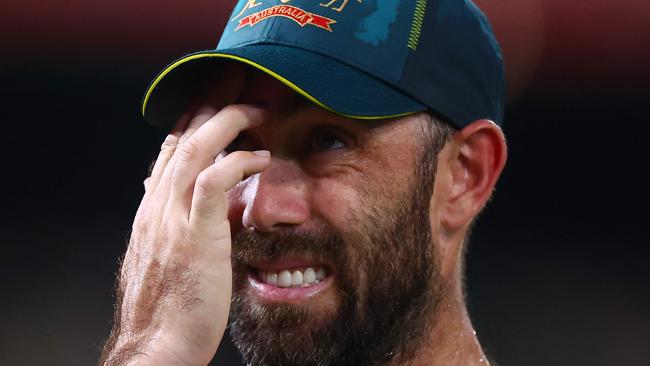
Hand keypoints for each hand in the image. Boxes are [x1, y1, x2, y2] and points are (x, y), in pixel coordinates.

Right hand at [100, 66, 268, 365]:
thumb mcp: (165, 258)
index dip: (194, 117)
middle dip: (209, 100)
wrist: (155, 346)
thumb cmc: (168, 307)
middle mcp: (158, 205)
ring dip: (227, 121)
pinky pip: (214, 182)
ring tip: (257, 108)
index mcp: (154, 209)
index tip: (217, 98)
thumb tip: (182, 206)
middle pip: (181, 136)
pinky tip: (261, 156)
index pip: (171, 148)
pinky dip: (237, 162)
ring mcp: (172, 218)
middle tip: (236, 77)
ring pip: (194, 148)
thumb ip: (172, 226)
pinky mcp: (194, 235)